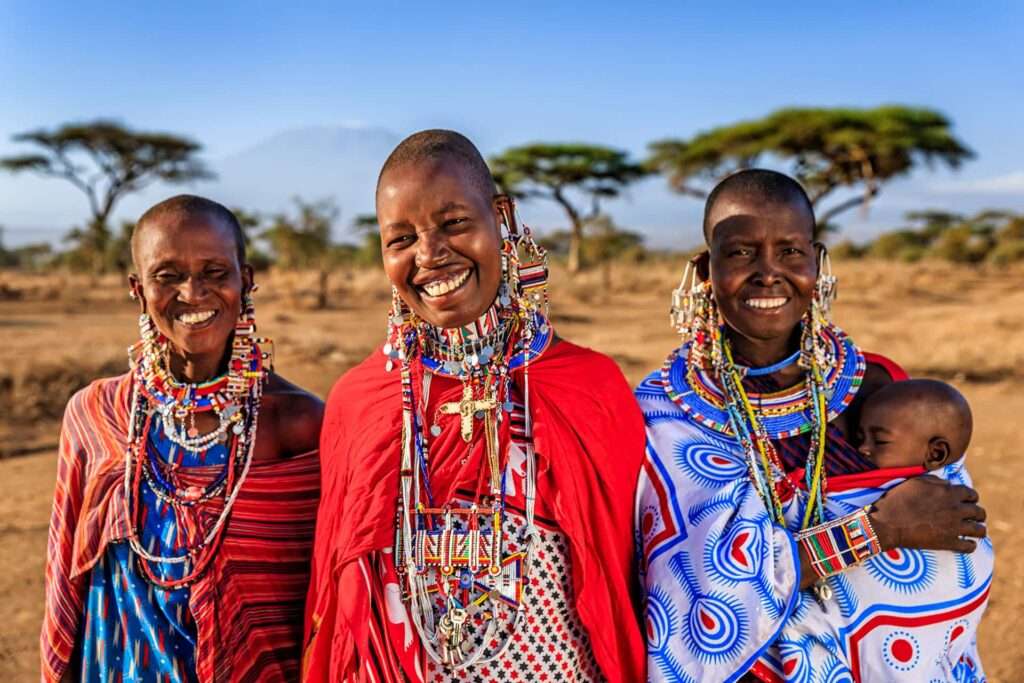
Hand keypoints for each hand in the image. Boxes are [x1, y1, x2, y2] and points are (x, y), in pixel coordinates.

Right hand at [869, 475, 985, 552]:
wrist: (888, 523)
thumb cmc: (898, 499)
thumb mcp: (915, 482)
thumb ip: (935, 482)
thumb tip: (947, 484)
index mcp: (949, 493)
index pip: (972, 494)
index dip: (971, 498)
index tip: (967, 502)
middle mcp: (956, 509)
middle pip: (979, 512)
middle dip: (978, 514)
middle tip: (973, 517)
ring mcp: (954, 527)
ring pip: (979, 530)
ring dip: (978, 530)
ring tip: (974, 531)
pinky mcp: (949, 542)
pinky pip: (969, 547)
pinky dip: (970, 545)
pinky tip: (967, 544)